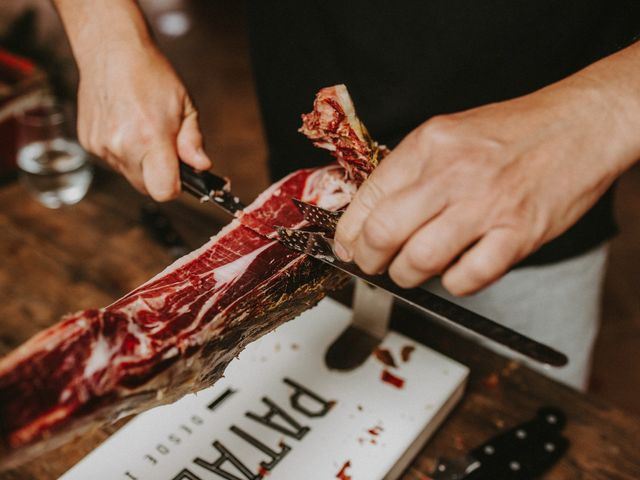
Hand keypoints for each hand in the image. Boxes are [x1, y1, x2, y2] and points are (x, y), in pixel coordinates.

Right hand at [76, 41, 210, 199]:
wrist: (112, 51)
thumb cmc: (151, 75)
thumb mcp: (185, 106)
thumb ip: (193, 141)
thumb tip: (202, 166)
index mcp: (150, 138)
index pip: (164, 191)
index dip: (177, 187)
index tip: (182, 174)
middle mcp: (122, 146)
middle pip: (147, 188)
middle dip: (160, 175)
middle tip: (165, 148)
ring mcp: (102, 146)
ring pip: (129, 175)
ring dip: (141, 163)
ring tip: (144, 131)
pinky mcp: (88, 143)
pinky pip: (113, 161)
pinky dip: (123, 152)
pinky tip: (127, 127)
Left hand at [334, 64, 639, 294]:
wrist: (578, 125)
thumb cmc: (512, 132)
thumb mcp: (448, 133)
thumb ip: (410, 171)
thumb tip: (371, 214)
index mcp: (428, 144)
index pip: (369, 197)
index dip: (349, 233)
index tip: (348, 248)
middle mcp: (452, 173)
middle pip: (384, 232)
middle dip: (369, 260)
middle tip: (372, 266)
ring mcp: (486, 205)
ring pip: (419, 260)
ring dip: (405, 276)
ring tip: (409, 273)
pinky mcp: (517, 234)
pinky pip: (468, 277)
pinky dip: (453, 283)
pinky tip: (455, 271)